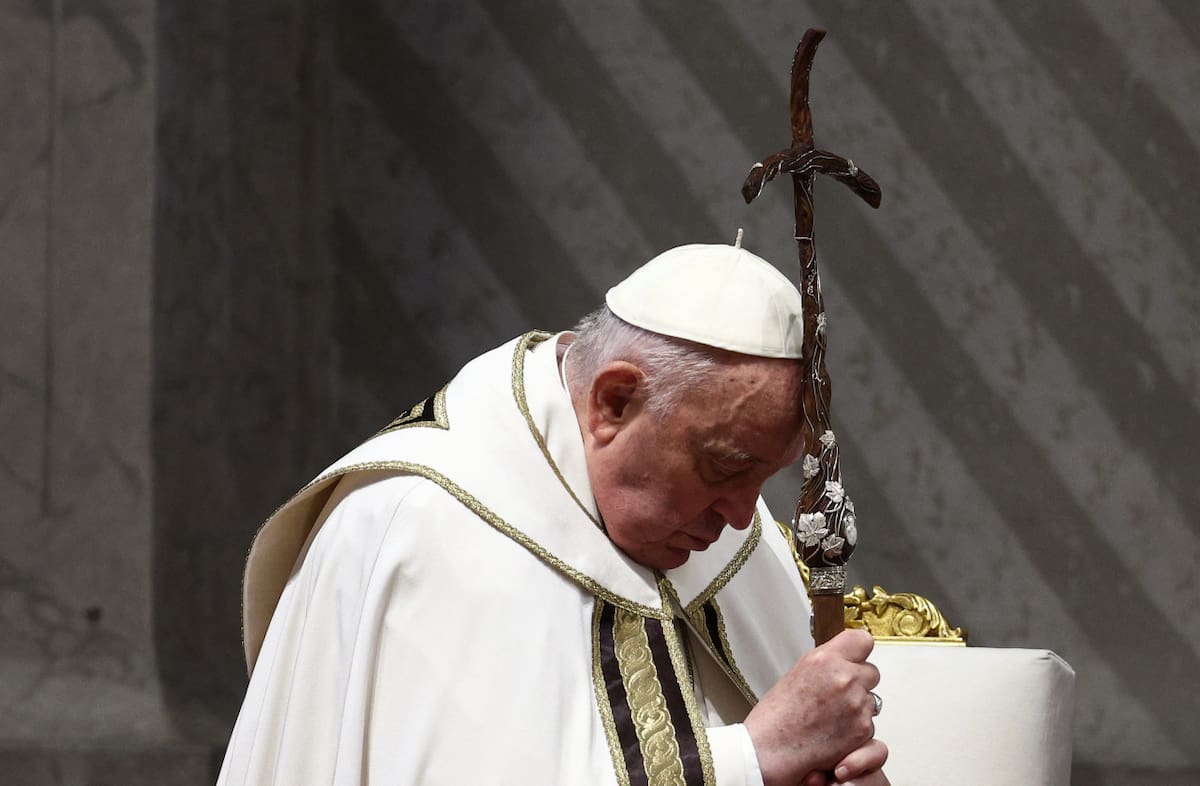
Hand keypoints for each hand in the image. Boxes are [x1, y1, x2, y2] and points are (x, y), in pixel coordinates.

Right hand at [744, 629, 881, 785]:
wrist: (769, 750)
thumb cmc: (775, 717)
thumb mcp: (797, 673)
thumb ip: (825, 663)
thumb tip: (841, 660)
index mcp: (825, 659)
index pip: (862, 640)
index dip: (859, 651)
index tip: (856, 657)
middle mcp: (844, 679)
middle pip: (871, 672)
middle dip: (859, 682)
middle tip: (839, 694)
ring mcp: (856, 705)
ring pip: (872, 700)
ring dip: (858, 707)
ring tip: (831, 717)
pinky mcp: (863, 729)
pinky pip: (870, 724)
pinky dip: (857, 730)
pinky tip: (834, 732)